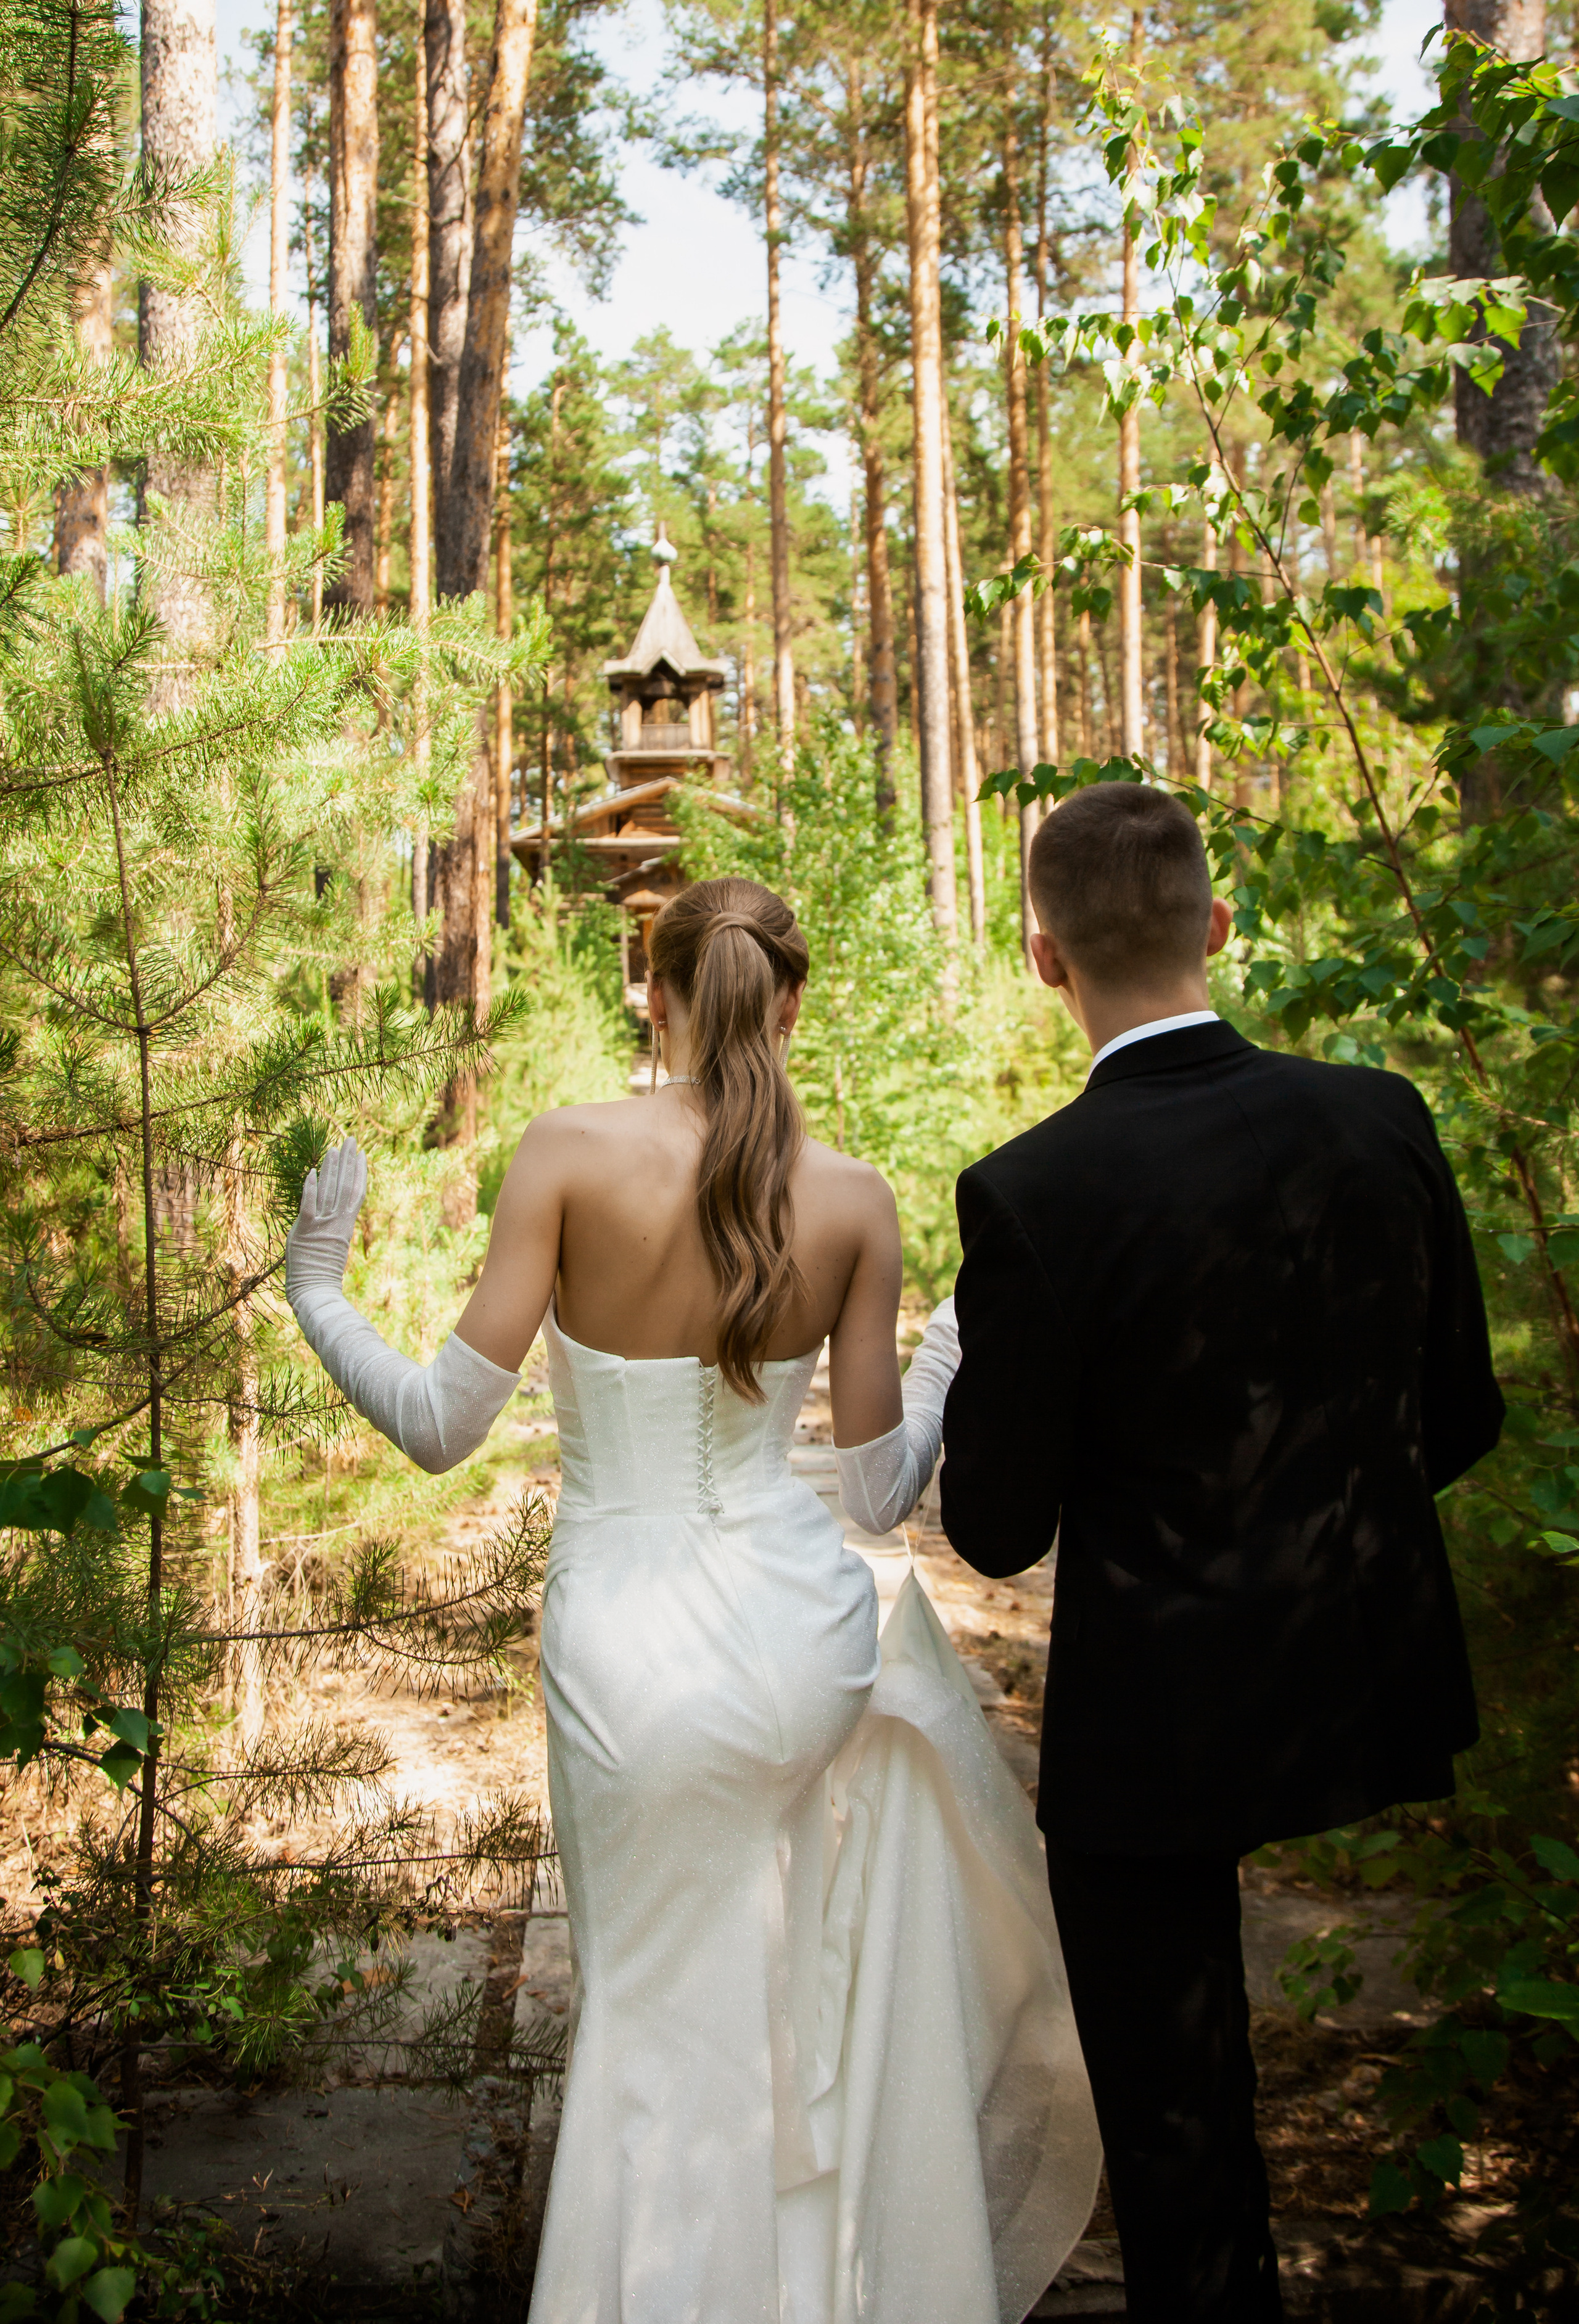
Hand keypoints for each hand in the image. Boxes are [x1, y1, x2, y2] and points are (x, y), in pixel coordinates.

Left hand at [285, 1136, 367, 1306]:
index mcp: (344, 1226)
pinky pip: (308, 1205)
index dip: (358, 1172)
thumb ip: (326, 1230)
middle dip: (347, 1161)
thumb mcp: (328, 1249)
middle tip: (351, 1139)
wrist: (316, 1292)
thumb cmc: (321, 1277)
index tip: (361, 1155)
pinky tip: (311, 1172)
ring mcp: (321, 1225)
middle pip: (344, 1185)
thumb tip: (322, 1218)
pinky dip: (310, 1189)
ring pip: (329, 1190)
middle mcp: (335, 1222)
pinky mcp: (305, 1231)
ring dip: (331, 1168)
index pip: (355, 1193)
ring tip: (335, 1148)